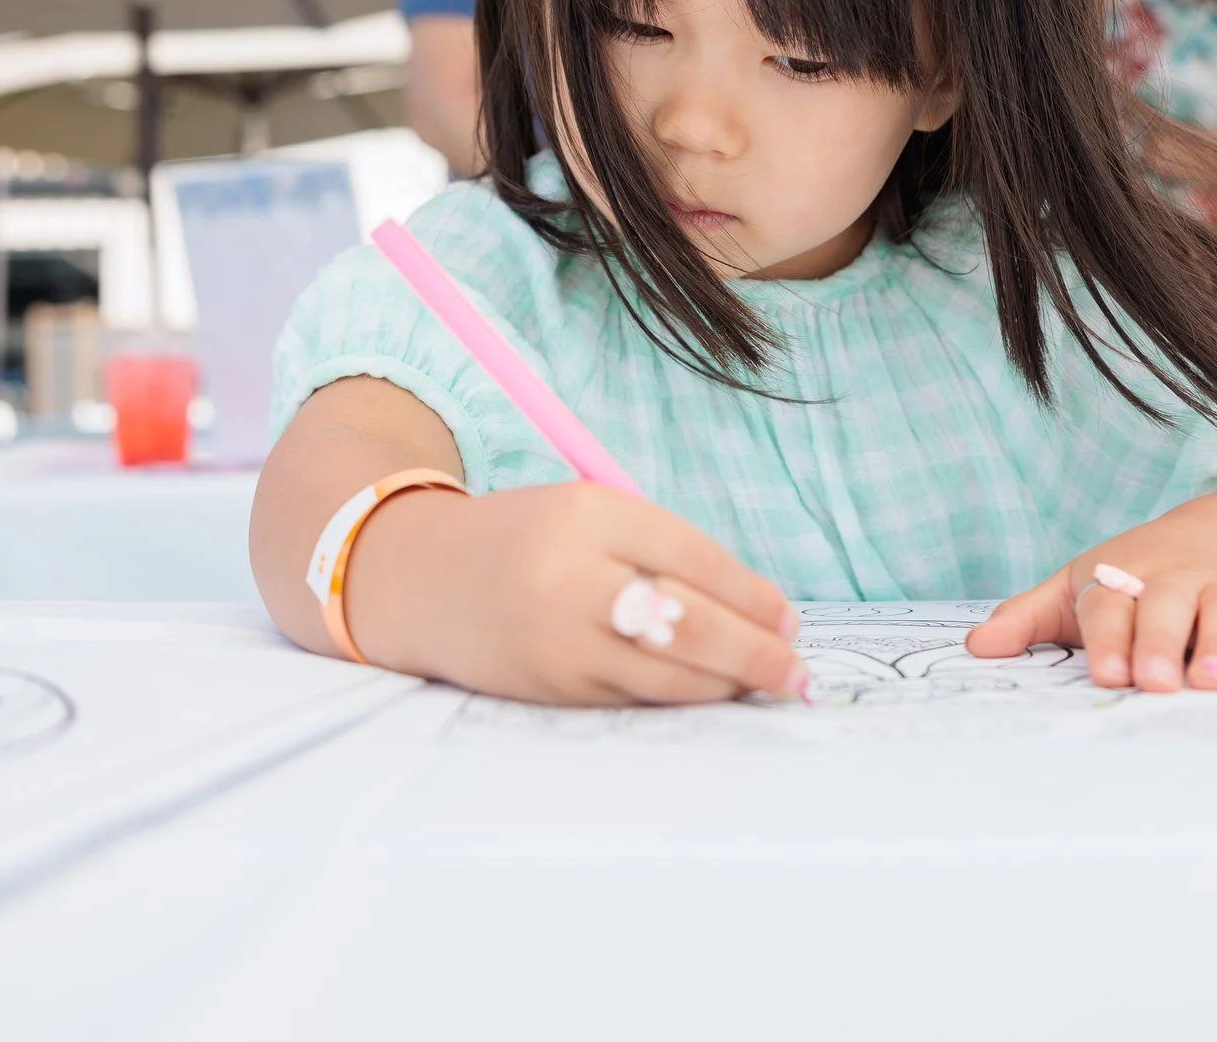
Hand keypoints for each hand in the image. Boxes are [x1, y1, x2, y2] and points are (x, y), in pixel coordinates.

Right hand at [346, 481, 809, 707]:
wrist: (419, 580)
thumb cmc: (530, 540)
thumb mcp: (592, 516)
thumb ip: (666, 553)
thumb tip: (762, 613)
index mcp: (585, 516)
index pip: (692, 557)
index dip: (752, 596)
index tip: (790, 620)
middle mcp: (567, 580)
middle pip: (684, 624)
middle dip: (754, 654)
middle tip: (797, 672)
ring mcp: (555, 643)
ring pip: (663, 675)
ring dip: (725, 685)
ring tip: (765, 684)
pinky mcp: (548, 691)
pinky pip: (633, 701)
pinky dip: (678, 700)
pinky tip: (710, 695)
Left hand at [965, 526, 1216, 693]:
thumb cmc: (1136, 575)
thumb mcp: (1080, 585)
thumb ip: (1029, 619)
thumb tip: (976, 648)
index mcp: (1123, 577)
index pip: (1110, 605)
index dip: (1109, 638)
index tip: (1107, 673)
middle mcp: (1174, 581)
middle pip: (1166, 607)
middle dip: (1160, 642)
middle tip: (1155, 681)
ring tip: (1212, 680)